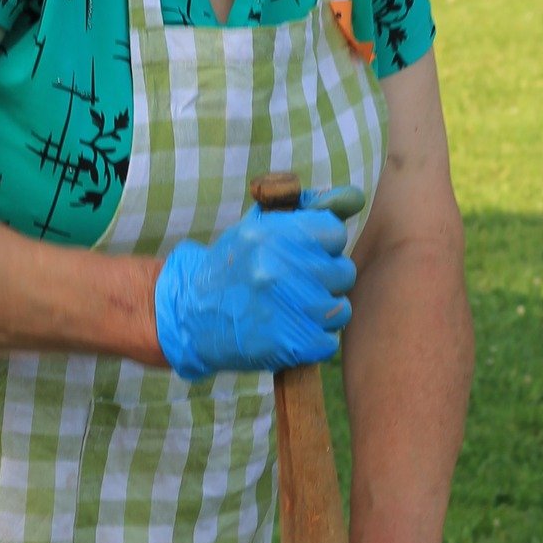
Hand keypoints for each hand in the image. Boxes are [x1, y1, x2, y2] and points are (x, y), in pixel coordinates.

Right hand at [154, 187, 363, 380]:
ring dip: (321, 314)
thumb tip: (355, 198)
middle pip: (343, 272)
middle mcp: (279, 269)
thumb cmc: (231, 268)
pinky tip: (288, 334)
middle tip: (296, 287)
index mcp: (272, 234)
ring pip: (340, 309)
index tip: (302, 257)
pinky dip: (312, 342)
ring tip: (292, 312)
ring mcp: (285, 309)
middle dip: (324, 281)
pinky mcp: (287, 345)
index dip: (322, 246)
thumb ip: (308, 209)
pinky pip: (328, 343)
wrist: (187, 316)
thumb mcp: (259, 227)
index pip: (334, 233)